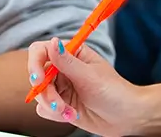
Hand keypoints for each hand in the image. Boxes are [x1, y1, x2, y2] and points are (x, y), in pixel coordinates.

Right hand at [27, 38, 146, 136]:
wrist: (125, 118)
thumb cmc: (114, 92)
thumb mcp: (90, 76)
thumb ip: (67, 61)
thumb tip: (52, 42)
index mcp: (71, 54)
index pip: (41, 51)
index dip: (35, 63)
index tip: (38, 79)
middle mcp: (62, 69)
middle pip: (37, 76)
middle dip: (46, 93)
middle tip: (58, 104)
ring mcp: (60, 87)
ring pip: (40, 95)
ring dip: (52, 106)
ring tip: (70, 113)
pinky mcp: (60, 104)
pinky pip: (44, 109)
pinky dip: (55, 114)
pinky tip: (71, 115)